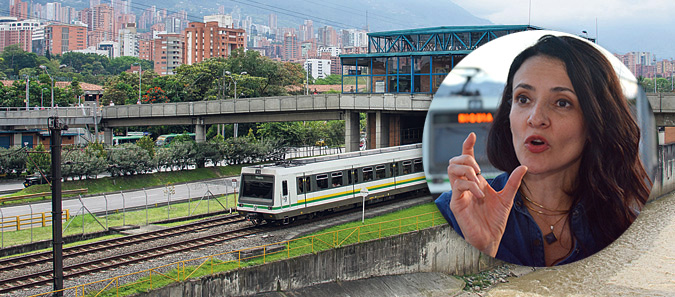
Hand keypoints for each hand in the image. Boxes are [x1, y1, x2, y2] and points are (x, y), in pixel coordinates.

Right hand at [447, 133, 526, 256]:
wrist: (491, 238)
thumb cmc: (495, 220)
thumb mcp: (508, 198)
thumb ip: (513, 182)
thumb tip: (523, 167)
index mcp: (474, 182)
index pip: (466, 160)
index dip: (467, 146)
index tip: (472, 136)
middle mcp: (464, 185)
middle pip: (454, 161)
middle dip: (466, 158)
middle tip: (479, 168)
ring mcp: (458, 193)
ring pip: (451, 170)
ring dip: (466, 171)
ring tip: (479, 181)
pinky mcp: (456, 202)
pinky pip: (458, 186)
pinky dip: (471, 186)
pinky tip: (481, 194)